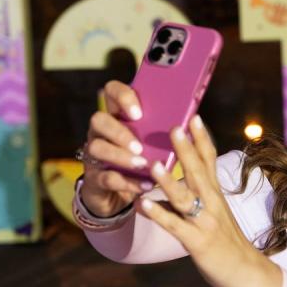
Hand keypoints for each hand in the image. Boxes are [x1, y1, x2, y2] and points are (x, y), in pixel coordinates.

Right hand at [79, 80, 150, 217]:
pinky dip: (127, 181)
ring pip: (96, 148)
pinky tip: (145, 185)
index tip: (139, 112)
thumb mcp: (153, 142)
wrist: (122, 195)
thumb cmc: (143, 160)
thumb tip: (192, 118)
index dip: (122, 97)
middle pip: (99, 119)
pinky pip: (106, 177)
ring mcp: (94, 154)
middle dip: (119, 131)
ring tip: (142, 164)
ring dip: (120, 156)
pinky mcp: (94, 178)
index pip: (112, 91)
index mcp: (118, 115)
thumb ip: (162, 129)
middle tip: (139, 146)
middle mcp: (101, 131)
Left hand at [139, 115, 282, 286]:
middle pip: (198, 172)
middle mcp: (212, 203)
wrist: (246, 272)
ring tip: (153, 165)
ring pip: (185, 198)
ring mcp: (205, 222)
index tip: (194, 117)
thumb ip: (200, 194)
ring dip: (169, 181)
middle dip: (186, 150)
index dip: (202, 139)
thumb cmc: (227, 240)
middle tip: (175, 128)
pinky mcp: (197, 242)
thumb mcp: (216, 211)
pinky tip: (142, 206)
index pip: (210, 160)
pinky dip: (158, 215)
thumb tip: (180, 176)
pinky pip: (175, 226)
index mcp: (216, 194)